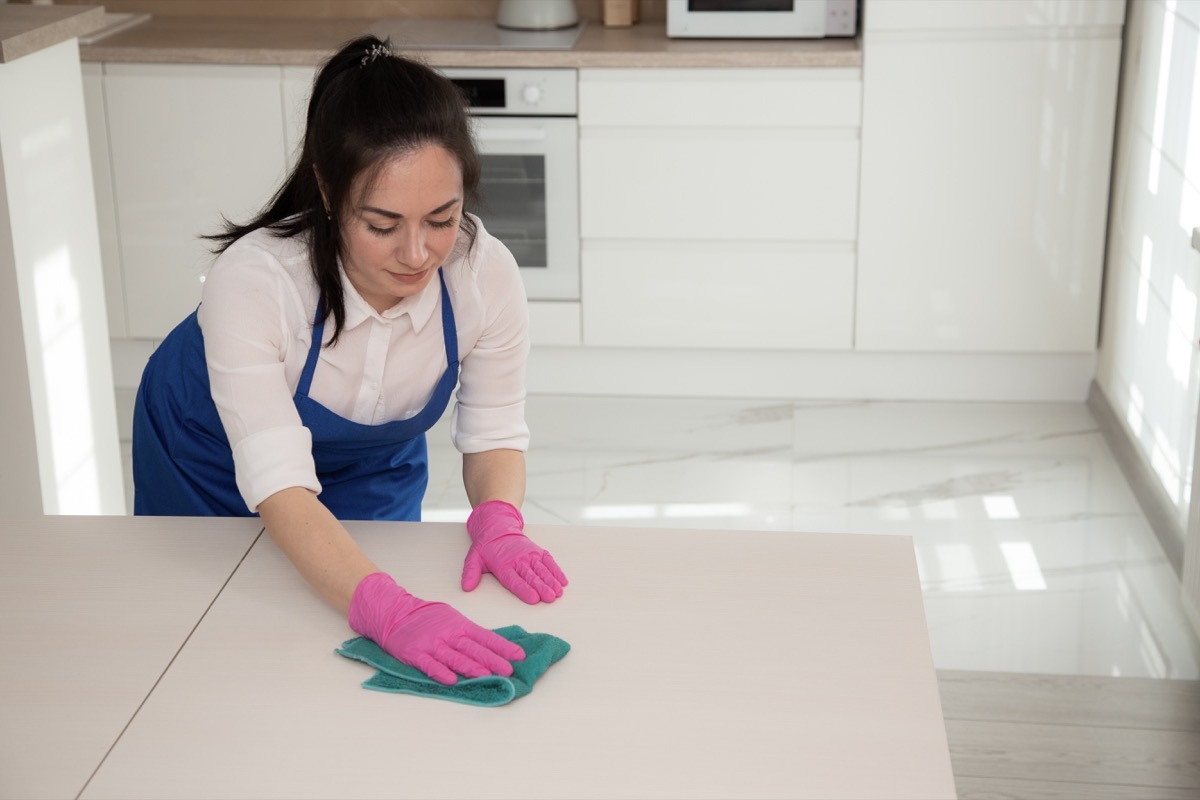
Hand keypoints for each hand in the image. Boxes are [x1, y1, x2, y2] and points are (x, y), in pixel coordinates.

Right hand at [348, 572, 524, 684]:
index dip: (503, 647)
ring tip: (486, 675)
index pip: (486, 637)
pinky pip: (429, 665)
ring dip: (471, 667)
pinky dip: (440, 672)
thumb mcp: (453, 620)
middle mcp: (449, 634)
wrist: (396, 613)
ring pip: (454, 657)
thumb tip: (494, 647)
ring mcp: (432, 644)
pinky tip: (452, 680)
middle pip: (474, 649)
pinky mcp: (415, 654)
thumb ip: (469, 634)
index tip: (519, 656)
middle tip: (508, 670)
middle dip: (493, 660)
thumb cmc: (428, 618)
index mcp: (461, 625)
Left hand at [461, 500, 567, 603]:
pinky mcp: (537, 551)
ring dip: (551, 581)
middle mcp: (518, 560)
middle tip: (550, 598)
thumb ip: (470, 572)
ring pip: (542, 569)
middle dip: (542, 587)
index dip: (524, 589)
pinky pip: (549, 561)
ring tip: (558, 592)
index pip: (514, 580)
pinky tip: (563, 581)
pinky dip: (556, 570)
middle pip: (532, 576)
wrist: (498, 527)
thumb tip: (466, 587)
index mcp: (503, 564)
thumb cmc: (486, 547)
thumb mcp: (474, 558)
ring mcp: (530, 555)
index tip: (533, 599)